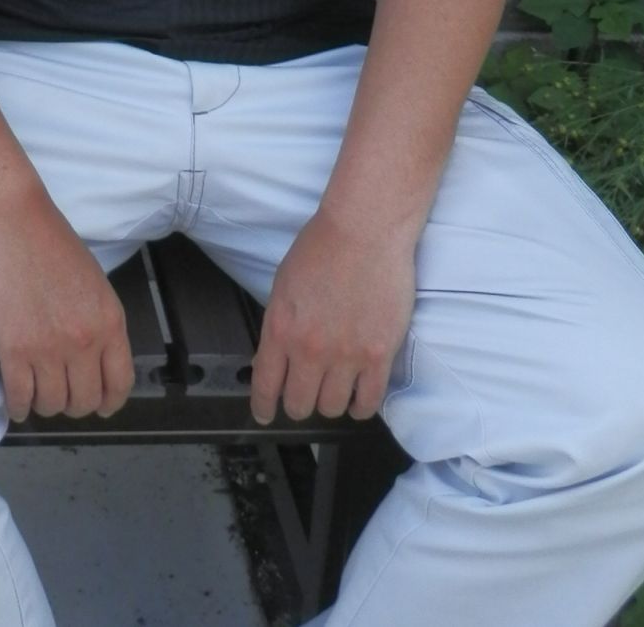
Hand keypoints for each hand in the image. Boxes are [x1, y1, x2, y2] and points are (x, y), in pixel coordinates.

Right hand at [0, 190, 131, 421]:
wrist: (11, 221)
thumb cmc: (50, 241)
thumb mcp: (94, 282)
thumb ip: (99, 322)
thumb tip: (95, 356)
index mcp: (109, 322)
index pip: (119, 382)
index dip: (109, 401)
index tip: (101, 404)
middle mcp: (84, 341)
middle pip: (84, 400)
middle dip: (74, 404)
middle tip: (61, 395)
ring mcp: (48, 349)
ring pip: (52, 404)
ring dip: (44, 405)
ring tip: (36, 394)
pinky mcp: (13, 350)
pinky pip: (19, 398)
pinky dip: (18, 406)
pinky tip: (16, 401)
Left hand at [249, 209, 416, 425]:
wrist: (364, 231)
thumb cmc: (321, 248)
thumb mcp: (283, 286)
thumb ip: (281, 325)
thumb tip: (280, 355)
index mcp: (280, 329)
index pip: (266, 385)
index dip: (263, 406)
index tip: (263, 413)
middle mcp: (310, 350)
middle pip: (299, 404)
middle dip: (297, 405)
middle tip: (303, 398)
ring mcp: (347, 356)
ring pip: (332, 408)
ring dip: (330, 404)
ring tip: (333, 392)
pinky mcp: (380, 355)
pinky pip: (369, 401)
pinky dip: (360, 406)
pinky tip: (358, 399)